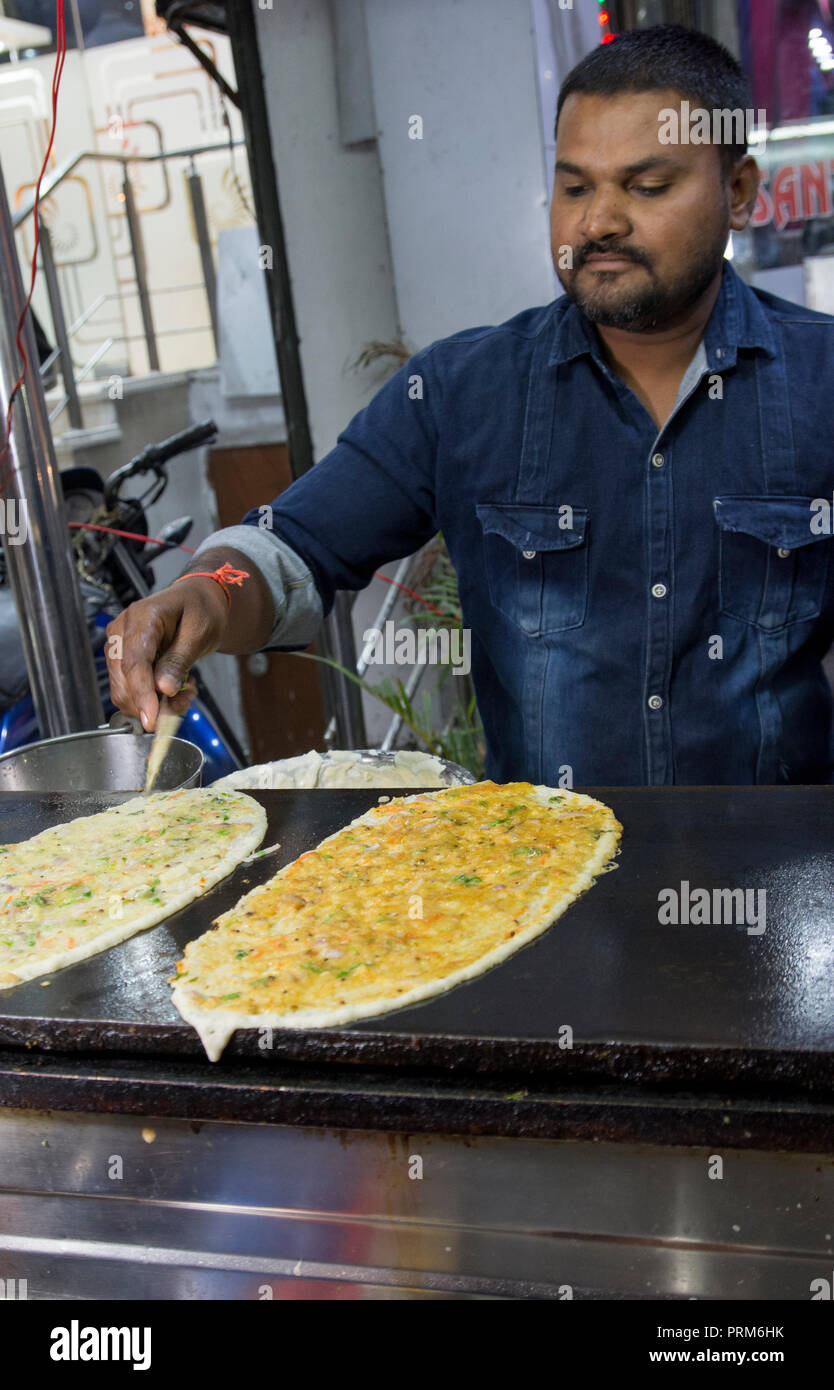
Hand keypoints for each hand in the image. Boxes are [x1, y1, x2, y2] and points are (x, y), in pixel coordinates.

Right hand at [105, 578, 227, 731]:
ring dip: (154, 703)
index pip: (134, 663)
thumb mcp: (199, 633)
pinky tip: (174, 689)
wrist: (196, 602)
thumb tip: (162, 689)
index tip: (152, 720)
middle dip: (152, 703)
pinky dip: (151, 699)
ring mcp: (118, 646)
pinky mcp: (122, 660)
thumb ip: (179, 661)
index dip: (142, 694)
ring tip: (184, 692)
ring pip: (124, 691)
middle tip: (185, 701)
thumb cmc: (200, 611)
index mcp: (141, 617)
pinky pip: (130, 690)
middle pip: (124, 681)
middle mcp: (122, 631)